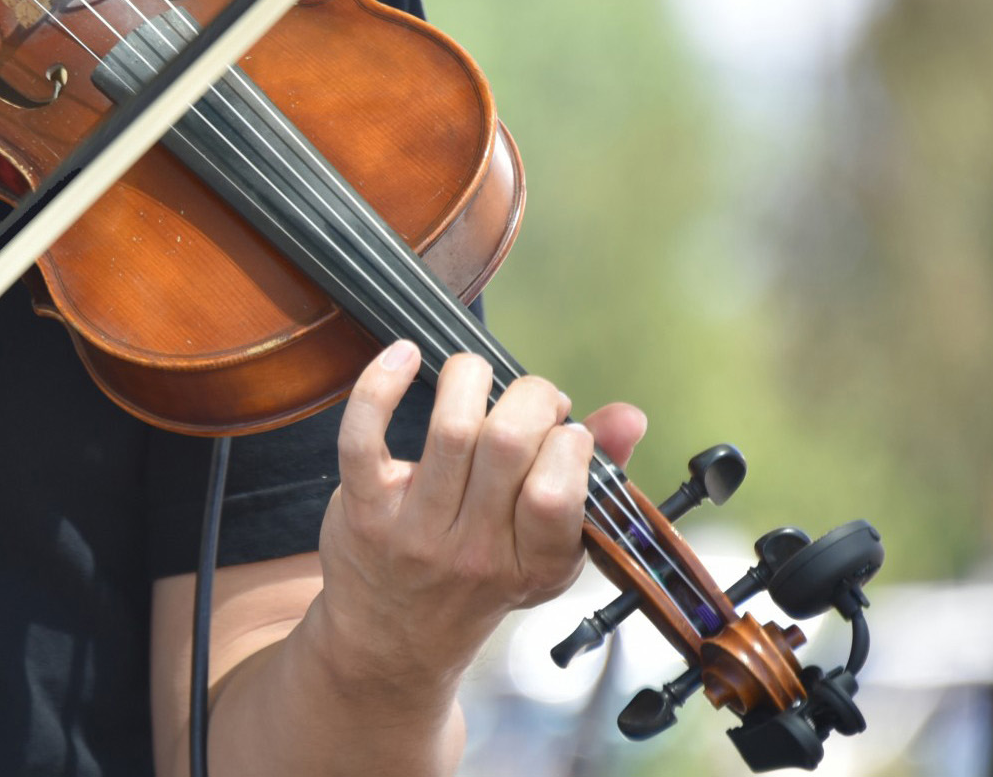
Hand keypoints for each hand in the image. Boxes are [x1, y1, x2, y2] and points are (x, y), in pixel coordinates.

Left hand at [315, 341, 645, 694]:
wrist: (393, 638)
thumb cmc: (479, 579)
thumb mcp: (547, 549)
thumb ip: (594, 479)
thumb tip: (628, 416)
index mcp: (535, 562)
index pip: (558, 493)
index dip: (568, 441)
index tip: (564, 431)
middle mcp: (476, 551)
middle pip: (509, 442)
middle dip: (530, 396)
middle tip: (526, 402)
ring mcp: (416, 531)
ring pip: (451, 429)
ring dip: (470, 377)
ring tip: (476, 377)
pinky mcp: (364, 509)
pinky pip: (364, 435)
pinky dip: (380, 384)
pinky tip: (404, 355)